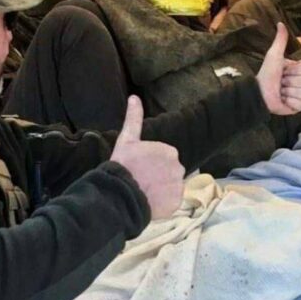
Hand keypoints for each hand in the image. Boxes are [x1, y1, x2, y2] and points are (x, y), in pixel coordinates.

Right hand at [111, 96, 183, 218]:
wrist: (121, 195)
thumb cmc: (124, 165)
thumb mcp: (127, 140)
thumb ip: (133, 118)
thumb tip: (134, 96)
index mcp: (170, 151)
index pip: (164, 157)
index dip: (151, 163)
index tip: (139, 167)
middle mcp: (179, 167)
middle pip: (169, 171)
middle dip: (158, 175)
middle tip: (141, 180)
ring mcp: (179, 186)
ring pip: (171, 186)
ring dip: (161, 189)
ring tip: (144, 191)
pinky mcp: (176, 203)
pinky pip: (171, 201)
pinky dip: (163, 202)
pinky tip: (150, 201)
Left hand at [256, 22, 300, 115]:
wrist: (259, 93)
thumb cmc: (266, 73)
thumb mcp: (274, 55)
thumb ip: (280, 40)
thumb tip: (280, 22)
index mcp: (299, 70)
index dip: (295, 70)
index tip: (284, 70)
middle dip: (291, 81)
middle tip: (281, 82)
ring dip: (289, 92)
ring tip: (280, 91)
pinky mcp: (298, 107)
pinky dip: (290, 102)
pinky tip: (282, 100)